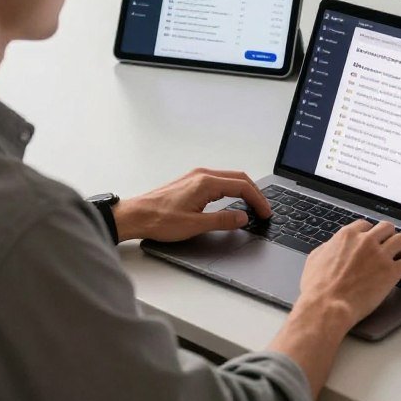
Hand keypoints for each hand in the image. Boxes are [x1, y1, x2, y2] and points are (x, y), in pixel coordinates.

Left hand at [112, 168, 270, 241]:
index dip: (257, 200)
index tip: (265, 212)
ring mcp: (196, 176)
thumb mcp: (195, 225)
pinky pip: (219, 181)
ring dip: (243, 190)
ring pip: (229, 178)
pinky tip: (232, 200)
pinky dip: (232, 189)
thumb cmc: (159, 220)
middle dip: (255, 193)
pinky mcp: (191, 182)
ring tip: (252, 205)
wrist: (135, 216)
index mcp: (206, 182)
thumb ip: (222, 220)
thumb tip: (243, 217)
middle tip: (264, 209)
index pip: (242, 186)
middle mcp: (202, 175)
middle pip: (239, 178)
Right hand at [298, 220, 400, 327]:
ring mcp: (380, 256)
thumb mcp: (315, 258)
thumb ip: (328, 248)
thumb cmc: (317, 288)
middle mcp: (366, 241)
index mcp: (347, 236)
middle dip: (389, 236)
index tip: (373, 240)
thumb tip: (332, 247)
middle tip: (390, 246)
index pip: (365, 225)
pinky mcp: (391, 272)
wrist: (326, 306)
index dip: (370, 233)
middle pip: (386, 227)